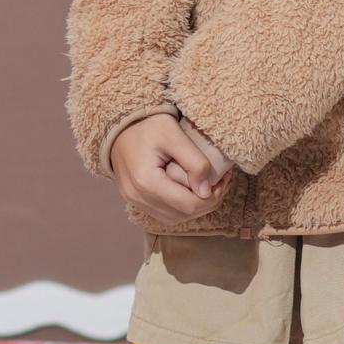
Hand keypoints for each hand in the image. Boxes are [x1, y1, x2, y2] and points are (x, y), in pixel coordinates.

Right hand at [114, 113, 235, 220]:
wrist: (119, 126)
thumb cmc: (147, 125)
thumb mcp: (173, 134)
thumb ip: (194, 161)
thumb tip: (207, 190)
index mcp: (146, 181)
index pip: (188, 205)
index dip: (212, 196)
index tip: (223, 178)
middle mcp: (137, 196)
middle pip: (183, 214)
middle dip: (207, 202)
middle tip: (220, 181)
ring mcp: (134, 200)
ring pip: (174, 218)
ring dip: (195, 207)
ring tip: (207, 186)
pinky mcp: (135, 200)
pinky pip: (163, 214)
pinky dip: (180, 207)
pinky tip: (189, 190)